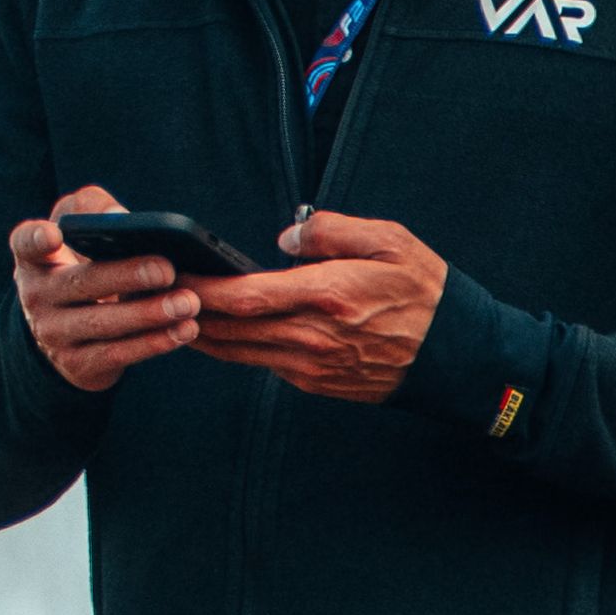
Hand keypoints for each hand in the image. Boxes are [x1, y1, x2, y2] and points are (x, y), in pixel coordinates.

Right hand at [10, 191, 199, 394]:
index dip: (37, 238)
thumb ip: (91, 210)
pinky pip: (119, 353)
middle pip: (82, 282)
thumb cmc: (81, 270)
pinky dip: (155, 343)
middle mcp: (37, 295)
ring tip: (187, 303)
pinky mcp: (78, 363)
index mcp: (35, 259)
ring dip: (149, 314)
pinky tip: (184, 330)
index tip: (54, 234)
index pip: (25, 243)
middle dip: (127, 275)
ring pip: (104, 322)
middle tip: (166, 269)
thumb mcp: (77, 237)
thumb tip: (120, 214)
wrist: (67, 337)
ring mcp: (54, 332)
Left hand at [185, 205, 445, 405]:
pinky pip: (262, 365)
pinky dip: (232, 349)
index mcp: (325, 297)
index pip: (242, 295)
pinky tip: (216, 332)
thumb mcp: (392, 242)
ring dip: (199, 333)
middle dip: (183, 309)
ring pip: (236, 352)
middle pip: (226, 328)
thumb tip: (286, 238)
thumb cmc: (430, 297)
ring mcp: (313, 366)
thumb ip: (333, 231)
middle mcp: (312, 337)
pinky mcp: (319, 383)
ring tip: (169, 310)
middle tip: (152, 290)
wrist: (463, 359)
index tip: (169, 271)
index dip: (198, 286)